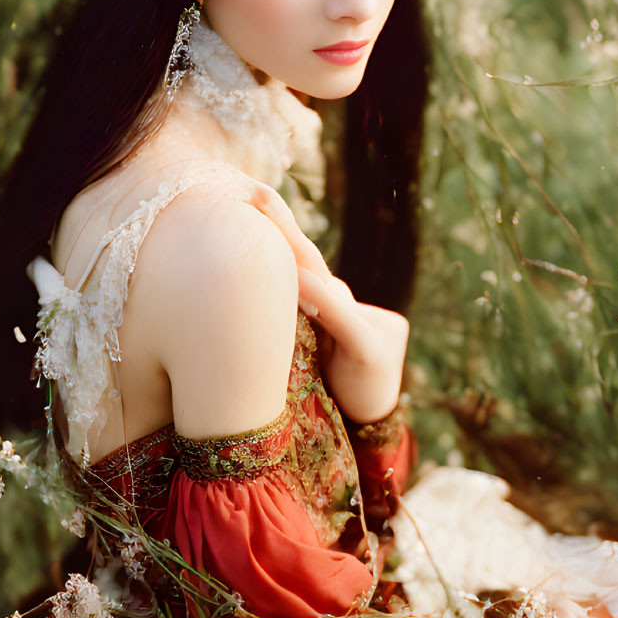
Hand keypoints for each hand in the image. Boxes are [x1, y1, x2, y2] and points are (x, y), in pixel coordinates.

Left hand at [243, 182, 407, 425]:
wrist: (371, 426)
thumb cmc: (333, 388)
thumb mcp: (304, 351)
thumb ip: (292, 320)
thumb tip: (259, 299)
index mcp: (328, 302)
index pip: (298, 261)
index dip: (276, 229)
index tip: (245, 195)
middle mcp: (347, 303)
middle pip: (309, 260)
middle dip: (281, 223)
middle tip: (254, 190)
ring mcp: (364, 321)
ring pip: (322, 287)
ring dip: (292, 254)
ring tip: (266, 216)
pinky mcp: (370, 346)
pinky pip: (337, 315)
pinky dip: (316, 295)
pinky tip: (296, 278)